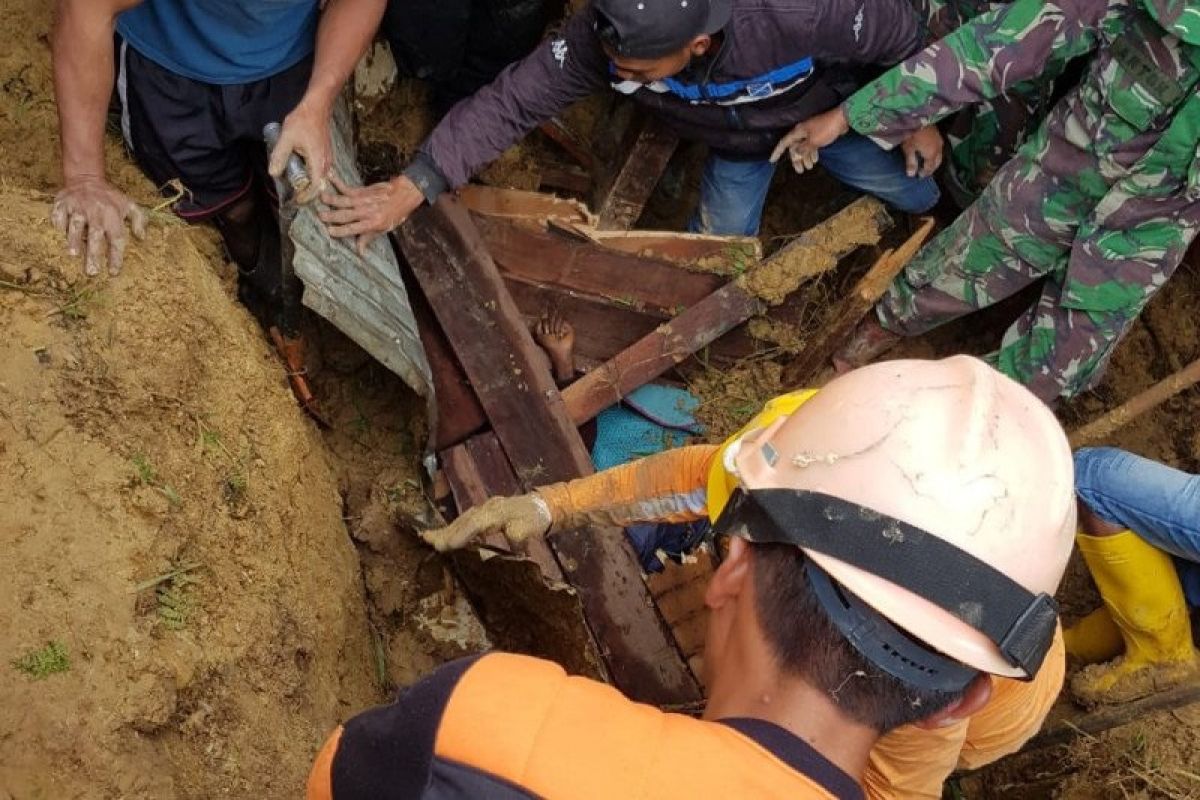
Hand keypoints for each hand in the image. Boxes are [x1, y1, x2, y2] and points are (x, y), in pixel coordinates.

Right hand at [51, 177, 147, 275]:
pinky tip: (58, 236)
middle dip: (94, 254)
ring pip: (76, 225)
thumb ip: (139, 220)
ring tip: (73, 255)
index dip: (116, 256)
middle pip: (95, 235)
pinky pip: (59, 216)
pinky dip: (58, 225)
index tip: (113, 272)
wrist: (86, 178)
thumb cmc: (110, 197)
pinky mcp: (62, 204)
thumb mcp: (129, 204)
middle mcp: (95, 212)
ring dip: (74, 240)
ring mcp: (77, 207)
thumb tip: (141, 238)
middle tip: (92, 272)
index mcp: (112, 215)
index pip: (116, 238)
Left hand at [269, 99, 332, 203]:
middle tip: (293, 196)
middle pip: (318, 186)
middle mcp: (326, 164)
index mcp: (318, 163)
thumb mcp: (287, 138)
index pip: (315, 188)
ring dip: (309, 184)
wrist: (317, 107)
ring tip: (295, 186)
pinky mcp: (326, 155)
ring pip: (320, 179)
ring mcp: (327, 159)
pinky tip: (301, 171)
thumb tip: (273, 173)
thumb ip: (279, 156)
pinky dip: (312, 176)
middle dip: (306, 193)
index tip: (295, 200)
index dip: (306, 197)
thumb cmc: (303, 121)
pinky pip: (320, 171)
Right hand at [319, 174, 423, 255]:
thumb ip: (368, 238)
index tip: (329, 231)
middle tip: (319, 216)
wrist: (403, 195)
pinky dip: (338, 182)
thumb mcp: (383, 229)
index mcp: (371, 223)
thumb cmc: (394, 213)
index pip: (353, 229)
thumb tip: (359, 252)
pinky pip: (347, 188)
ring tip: (320, 198)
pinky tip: (330, 177)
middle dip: (331, 216)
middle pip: (345, 215)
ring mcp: (363, 200)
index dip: (340, 231)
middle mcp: (366, 212)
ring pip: (344, 201)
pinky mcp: (363, 191)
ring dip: (331, 199)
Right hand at [421, 494, 552, 551]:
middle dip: (446, 532)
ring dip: (446, 530)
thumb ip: (517, 538)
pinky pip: (465, 520)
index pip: (476, 523)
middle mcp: (487, 508)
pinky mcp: (482, 513)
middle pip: (464, 520)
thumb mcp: (529, 530)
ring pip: (462, 519)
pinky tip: (443, 537)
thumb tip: (504, 544)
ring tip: (428, 539)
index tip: (447, 545)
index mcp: (497, 512)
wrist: (541, 506)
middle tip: (428, 542)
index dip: (461, 534)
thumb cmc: (534, 520)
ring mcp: (483, 509)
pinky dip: (453, 528)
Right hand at [769, 105, 850, 173]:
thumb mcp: (813, 141)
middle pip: (794, 147)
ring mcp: (810, 132)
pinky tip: (815, 159)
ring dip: (805, 158)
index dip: (777, 152)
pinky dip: (812, 152)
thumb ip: (802, 149)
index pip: (784, 143)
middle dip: (796, 160)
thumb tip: (794, 155)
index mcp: (798, 131)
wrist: (842, 119)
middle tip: (800, 171)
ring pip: (803, 147)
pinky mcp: (818, 133)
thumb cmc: (826, 129)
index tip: (772, 161)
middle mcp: (802, 131)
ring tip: (810, 167)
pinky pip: (811, 145)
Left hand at [900, 125, 942, 177]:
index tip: (919, 176)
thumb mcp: (908, 150)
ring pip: (939, 155)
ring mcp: (939, 141)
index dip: (924, 173)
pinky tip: (929, 153)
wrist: (917, 117)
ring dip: (934, 161)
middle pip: (936, 162)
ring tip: (926, 164)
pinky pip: (939, 148)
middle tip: (924, 172)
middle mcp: (938, 148)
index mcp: (931, 154)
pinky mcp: (938, 134)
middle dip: (931, 169)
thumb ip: (911, 163)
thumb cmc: (911, 133)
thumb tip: (912, 174)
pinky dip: (935, 154)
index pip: (929, 168)